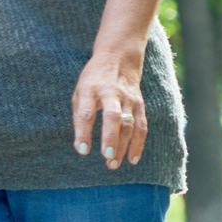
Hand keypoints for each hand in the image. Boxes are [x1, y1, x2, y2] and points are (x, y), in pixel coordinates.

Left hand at [71, 49, 148, 168]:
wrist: (119, 57)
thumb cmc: (93, 80)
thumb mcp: (79, 92)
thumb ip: (80, 116)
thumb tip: (80, 146)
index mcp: (90, 89)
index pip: (86, 113)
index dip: (84, 132)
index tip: (82, 150)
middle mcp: (111, 93)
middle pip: (113, 117)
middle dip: (110, 138)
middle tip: (106, 157)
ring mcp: (128, 98)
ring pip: (129, 124)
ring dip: (123, 146)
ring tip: (113, 164)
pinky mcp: (140, 104)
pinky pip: (141, 126)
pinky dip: (138, 143)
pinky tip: (132, 159)